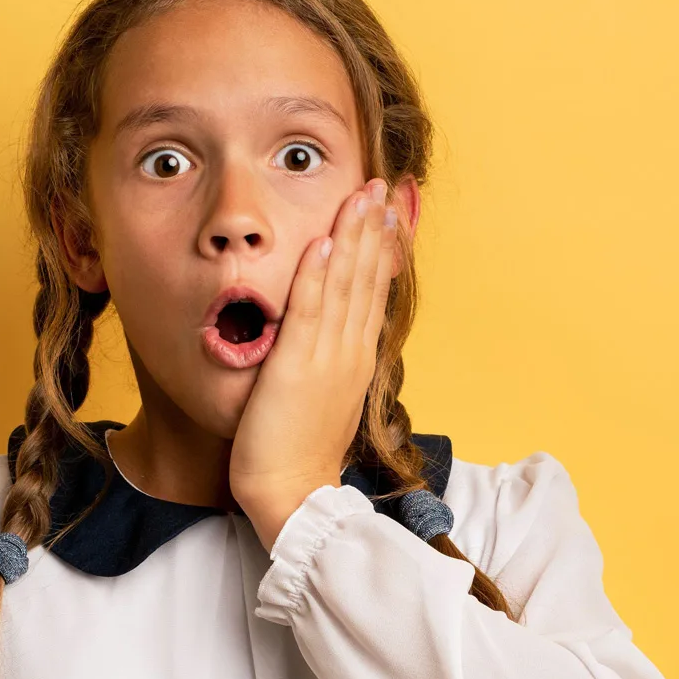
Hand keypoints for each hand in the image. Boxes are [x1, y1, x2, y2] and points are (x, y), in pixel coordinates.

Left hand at [230, 178, 403, 549]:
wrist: (291, 495)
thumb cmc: (295, 453)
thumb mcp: (319, 399)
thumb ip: (321, 363)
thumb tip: (320, 339)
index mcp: (355, 358)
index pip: (372, 290)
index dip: (381, 247)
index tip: (388, 209)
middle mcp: (349, 351)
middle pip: (367, 277)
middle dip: (374, 227)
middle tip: (383, 184)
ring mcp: (327, 357)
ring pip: (346, 285)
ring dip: (353, 236)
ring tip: (363, 195)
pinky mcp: (298, 367)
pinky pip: (310, 311)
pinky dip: (318, 274)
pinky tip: (323, 241)